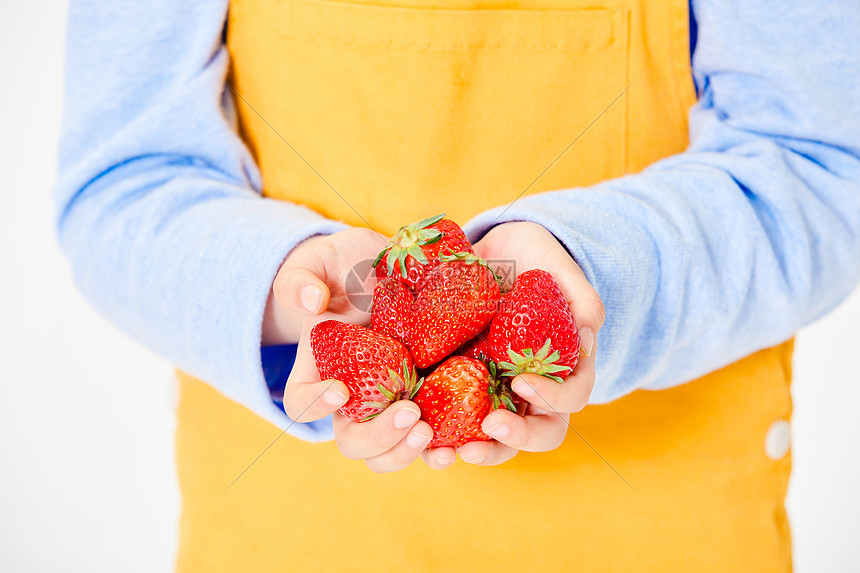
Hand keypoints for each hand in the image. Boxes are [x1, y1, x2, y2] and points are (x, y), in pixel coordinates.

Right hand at [269, 227, 433, 472]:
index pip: (301, 401)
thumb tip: (312, 301)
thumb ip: (303, 278)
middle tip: (409, 413)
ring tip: (431, 434)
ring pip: (389, 452)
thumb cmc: (347, 268)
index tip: (340, 390)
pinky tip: (461, 443)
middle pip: (352, 441)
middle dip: (378, 438)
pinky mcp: (427, 400)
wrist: (389, 270)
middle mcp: (354, 398)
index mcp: (319, 371)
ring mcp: (391, 404)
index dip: (315, 405)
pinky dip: (444, 445)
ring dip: (408, 452)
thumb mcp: (321, 263)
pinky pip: (431, 437)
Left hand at [422, 221, 604, 467]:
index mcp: (563, 367)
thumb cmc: (529, 258)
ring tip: (447, 453)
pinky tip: (418, 435)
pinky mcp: (458, 389)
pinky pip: (452, 423)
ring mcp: (494, 393)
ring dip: (475, 452)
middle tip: (490, 426)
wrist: (485, 253)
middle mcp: (531, 390)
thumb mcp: (554, 264)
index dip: (553, 396)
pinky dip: (438, 437)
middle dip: (515, 438)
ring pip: (494, 441)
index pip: (571, 397)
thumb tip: (587, 334)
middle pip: (537, 433)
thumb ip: (578, 293)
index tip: (522, 379)